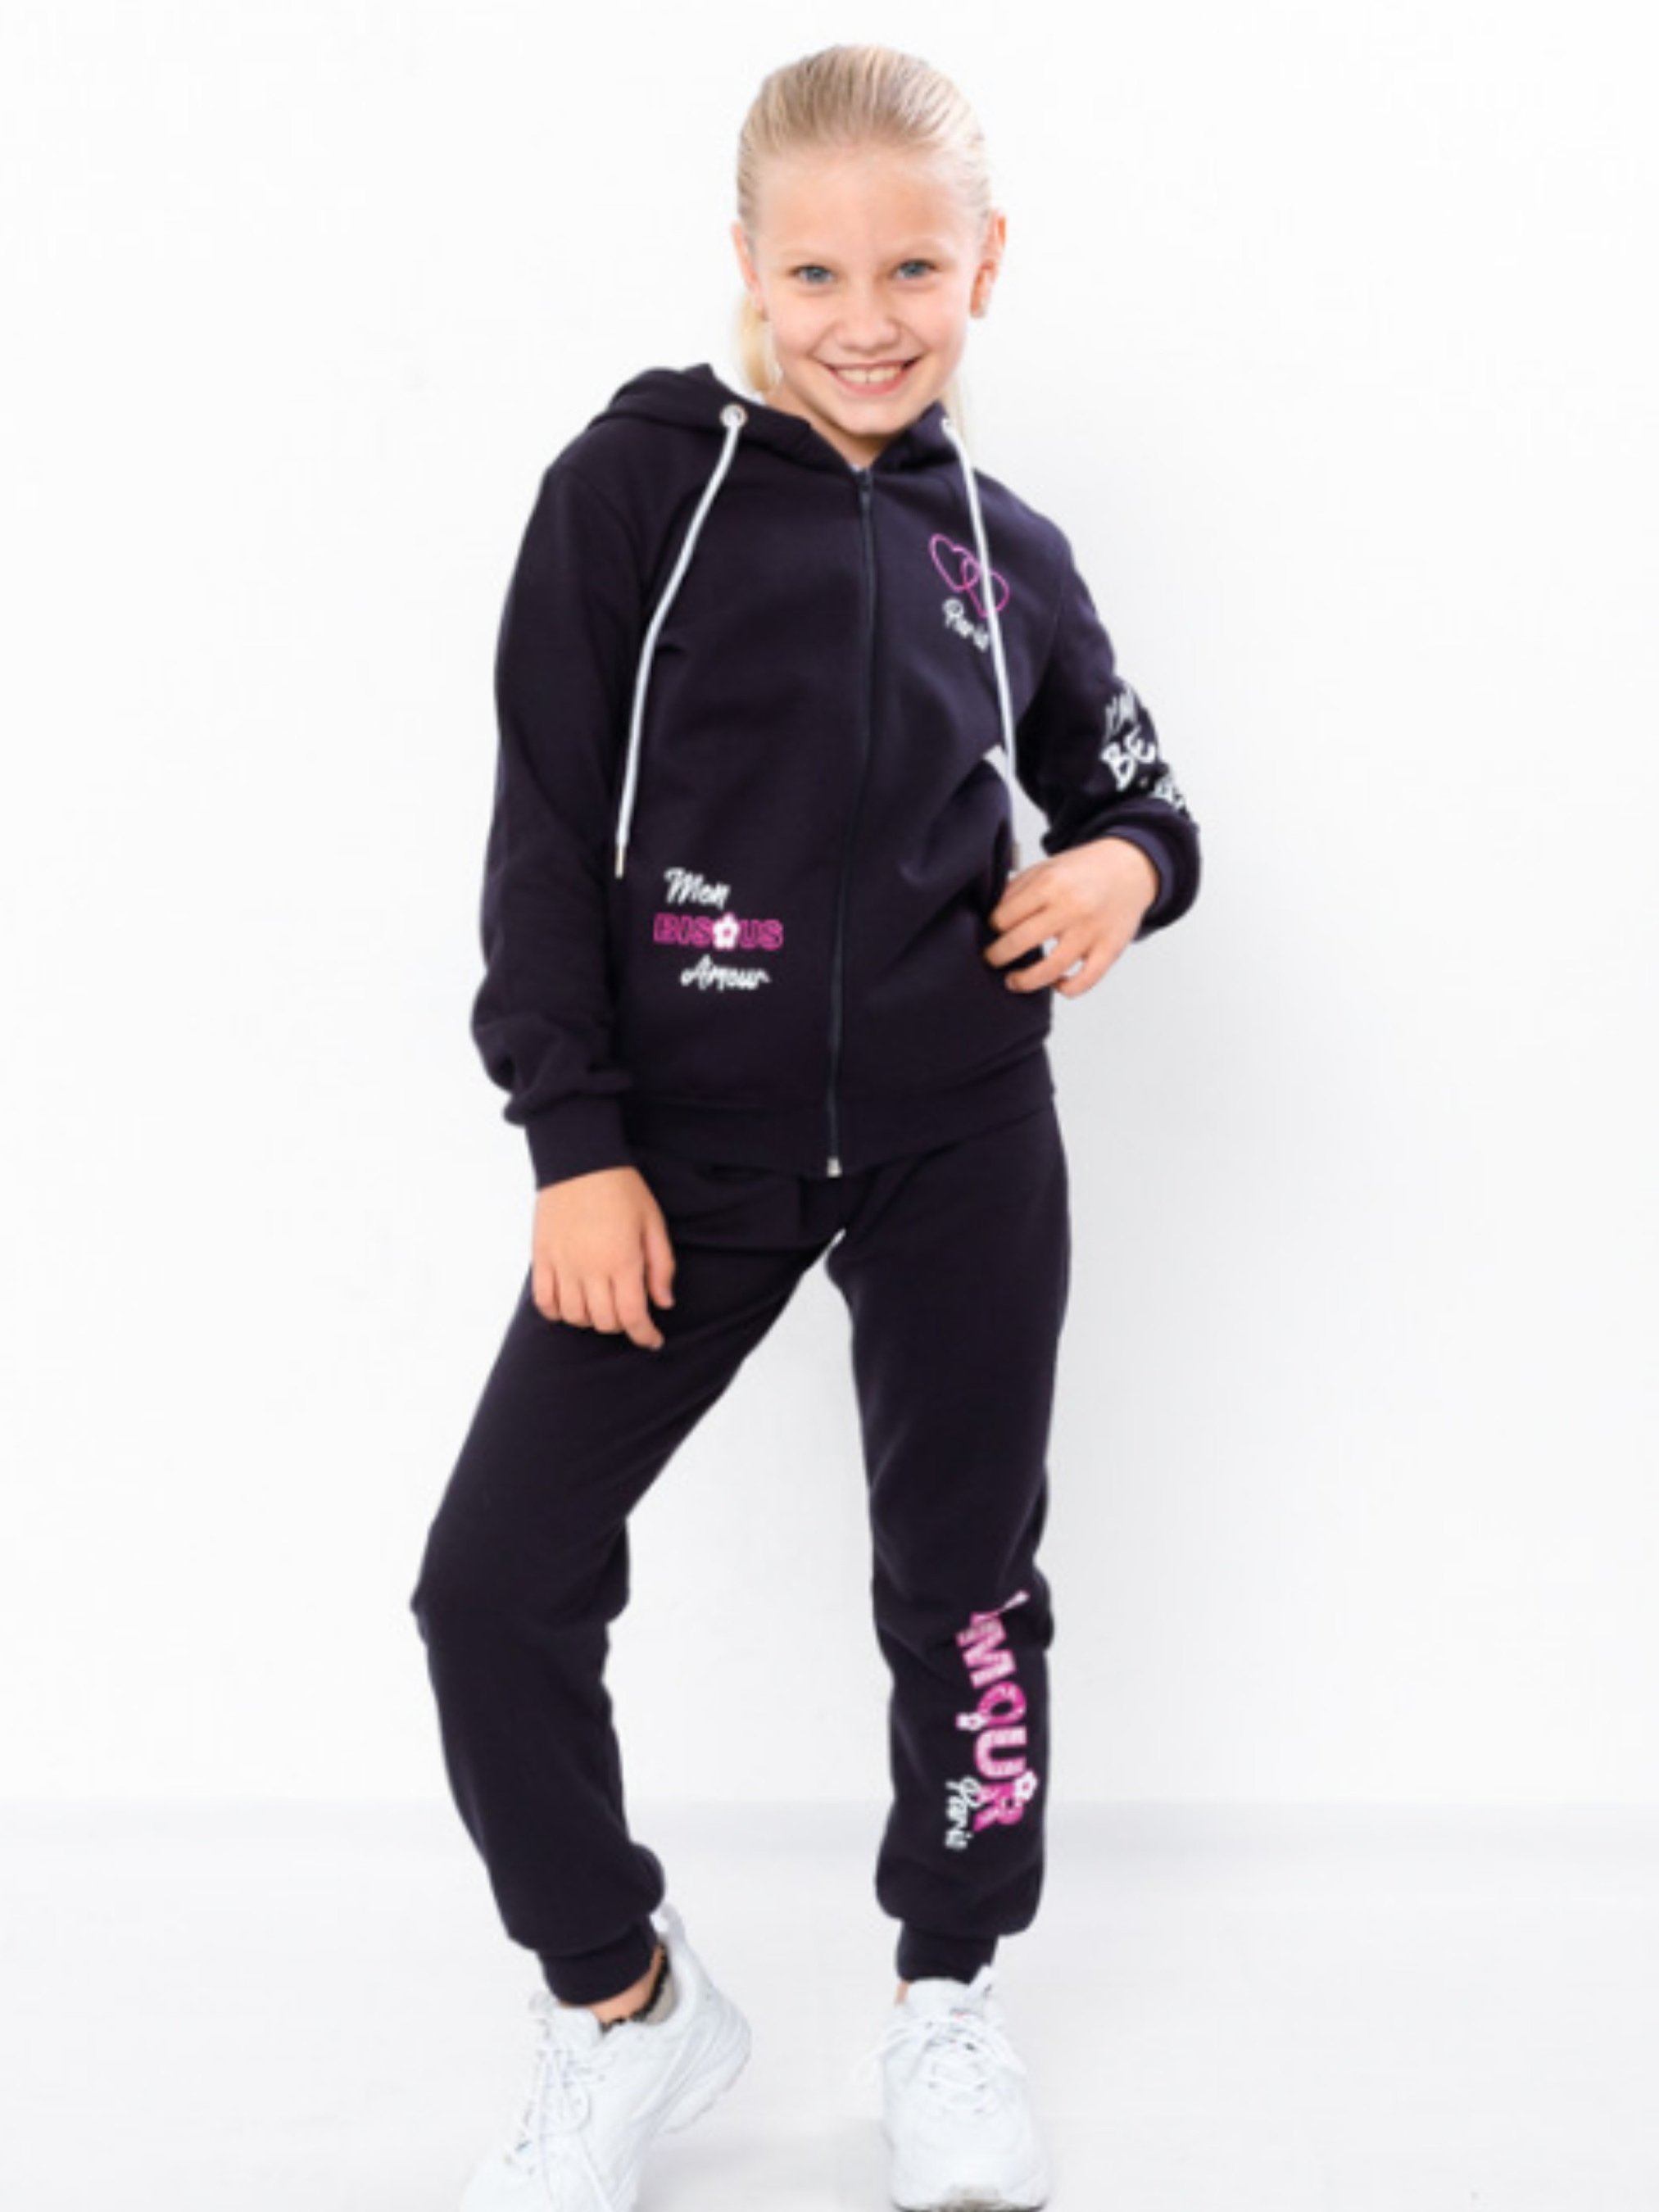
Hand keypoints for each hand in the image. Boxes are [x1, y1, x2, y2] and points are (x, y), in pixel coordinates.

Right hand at [531, 1166, 676, 1350]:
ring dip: (591, 1320)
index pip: (633, 1317)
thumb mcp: (653, 1223)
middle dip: (622, 1325)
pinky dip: (558, 1312)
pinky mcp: (541, 1257)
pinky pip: (544, 1301)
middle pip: (604, 1321)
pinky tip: (571, 1304)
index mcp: (622, 1260)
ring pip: (575, 1317)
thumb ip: (661, 1266)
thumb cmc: (622, 1188)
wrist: (580, 1159)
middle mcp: (590, 1268)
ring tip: (601, 1305)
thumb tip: (663, 1303)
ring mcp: (562, 1264)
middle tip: (630, 1313)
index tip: (653, 1340)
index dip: (645, 1336)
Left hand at [984, 837, 1159, 998]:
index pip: (1004, 917)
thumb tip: (990, 917)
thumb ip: (1017, 889)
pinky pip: (1084, 981)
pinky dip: (1066, 989)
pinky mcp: (1110, 949)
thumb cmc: (1084, 870)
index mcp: (1050, 884)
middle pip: (1019, 942)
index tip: (993, 931)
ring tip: (1013, 981)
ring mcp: (1091, 931)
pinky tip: (1056, 983)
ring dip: (1024, 981)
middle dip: (997, 956)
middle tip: (992, 959)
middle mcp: (1070, 907)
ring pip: (1050, 969)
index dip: (993, 927)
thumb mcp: (1047, 867)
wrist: (1131, 867)